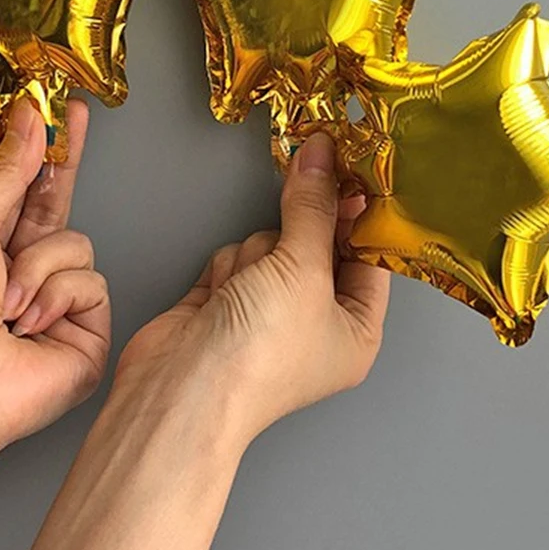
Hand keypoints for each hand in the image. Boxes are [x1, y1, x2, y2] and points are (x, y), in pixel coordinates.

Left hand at [0, 98, 110, 549]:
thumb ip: (8, 171)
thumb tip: (30, 117)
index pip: (31, 189)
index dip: (50, 150)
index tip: (64, 107)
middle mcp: (29, 274)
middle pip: (62, 209)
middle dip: (64, 168)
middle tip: (74, 117)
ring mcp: (61, 306)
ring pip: (79, 246)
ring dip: (38, 268)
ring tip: (5, 304)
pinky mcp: (87, 335)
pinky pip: (93, 284)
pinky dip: (58, 297)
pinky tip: (30, 324)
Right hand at [114, 131, 389, 450]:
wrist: (180, 390)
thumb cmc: (257, 356)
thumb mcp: (304, 270)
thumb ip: (313, 208)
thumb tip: (321, 159)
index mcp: (355, 330)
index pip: (368, 254)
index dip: (357, 214)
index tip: (348, 169)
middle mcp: (315, 323)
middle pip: (316, 243)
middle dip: (294, 240)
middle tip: (291, 237)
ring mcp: (268, 312)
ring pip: (270, 242)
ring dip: (254, 256)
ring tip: (243, 291)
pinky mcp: (226, 301)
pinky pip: (236, 256)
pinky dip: (226, 268)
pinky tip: (219, 297)